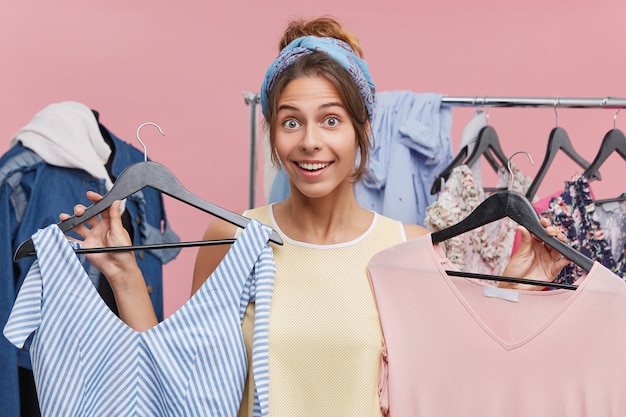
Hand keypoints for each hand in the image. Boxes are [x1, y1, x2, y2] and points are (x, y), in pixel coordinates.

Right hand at [61, 191, 157, 330]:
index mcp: (110, 222)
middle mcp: (100, 228)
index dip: (96, 200)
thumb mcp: (118, 231)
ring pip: (79, 226)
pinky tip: (61, 233)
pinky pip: (74, 240)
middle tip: (79, 211)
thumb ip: (114, 217)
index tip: (90, 195)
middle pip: (88, 215)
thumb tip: (115, 201)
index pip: (102, 208)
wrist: (118, 268)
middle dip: (82, 210)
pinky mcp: (86, 246)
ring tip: (65, 217)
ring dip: (71, 221)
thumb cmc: (123, 250)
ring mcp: (92, 237)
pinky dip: (66, 237)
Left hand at [499, 217, 570, 290]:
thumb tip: (522, 227)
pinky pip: (562, 263)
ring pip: (559, 248)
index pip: (542, 232)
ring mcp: (549, 260)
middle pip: (553, 238)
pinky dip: (567, 259)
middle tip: (550, 231)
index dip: (545, 226)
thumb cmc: (514, 270)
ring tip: (559, 239)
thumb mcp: (520, 253)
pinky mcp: (552, 270)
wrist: (514, 286)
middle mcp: (543, 251)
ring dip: (561, 242)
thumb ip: (525, 240)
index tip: (544, 222)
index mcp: (534, 244)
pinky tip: (567, 256)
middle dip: (554, 232)